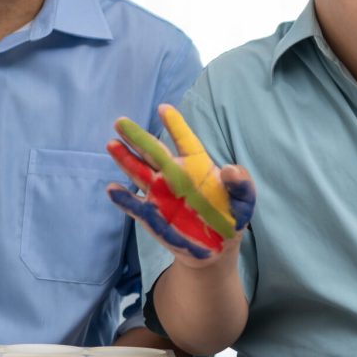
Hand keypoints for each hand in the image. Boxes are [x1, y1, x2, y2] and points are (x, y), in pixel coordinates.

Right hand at [107, 104, 254, 262]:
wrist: (217, 247)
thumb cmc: (232, 216)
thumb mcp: (245, 200)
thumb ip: (241, 183)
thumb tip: (229, 169)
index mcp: (197, 165)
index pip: (185, 140)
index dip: (175, 125)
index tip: (163, 109)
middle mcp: (175, 175)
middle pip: (153, 151)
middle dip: (137, 137)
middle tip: (120, 121)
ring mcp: (161, 194)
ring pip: (139, 172)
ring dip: (125, 160)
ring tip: (112, 144)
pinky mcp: (152, 215)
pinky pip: (135, 204)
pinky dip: (123, 198)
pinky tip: (112, 188)